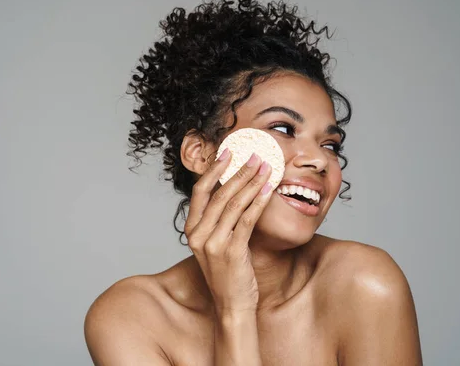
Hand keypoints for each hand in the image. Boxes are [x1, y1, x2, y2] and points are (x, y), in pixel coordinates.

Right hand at [184, 149, 273, 314]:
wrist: (231, 305)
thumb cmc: (227, 273)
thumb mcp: (214, 244)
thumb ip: (218, 221)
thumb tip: (234, 190)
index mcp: (191, 230)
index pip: (200, 192)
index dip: (213, 170)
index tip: (227, 153)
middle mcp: (198, 235)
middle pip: (219, 194)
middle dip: (238, 171)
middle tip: (254, 155)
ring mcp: (213, 243)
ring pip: (234, 203)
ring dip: (252, 182)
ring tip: (266, 168)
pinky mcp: (231, 251)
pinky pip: (247, 219)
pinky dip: (258, 201)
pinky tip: (268, 189)